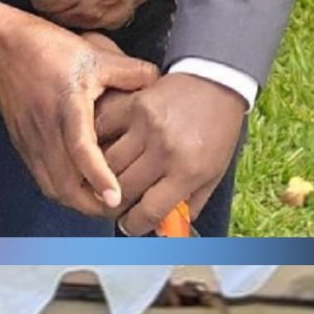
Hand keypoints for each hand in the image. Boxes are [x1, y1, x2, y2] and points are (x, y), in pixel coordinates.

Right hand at [0, 21, 156, 215]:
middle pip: (64, 184)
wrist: (3, 47)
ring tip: (106, 206)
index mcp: (67, 108)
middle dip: (93, 205)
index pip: (81, 150)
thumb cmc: (49, 50)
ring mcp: (32, 141)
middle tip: (123, 210)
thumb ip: (130, 72)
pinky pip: (44, 179)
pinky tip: (84, 191)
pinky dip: (64, 192)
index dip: (99, 176)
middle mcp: (46, 131)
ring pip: (53, 188)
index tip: (116, 198)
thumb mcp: (95, 54)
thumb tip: (159, 83)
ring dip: (79, 202)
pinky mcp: (24, 146)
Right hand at [99, 73, 247, 235]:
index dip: (134, 225)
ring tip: (106, 183)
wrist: (216, 83)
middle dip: (115, 205)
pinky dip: (97, 146)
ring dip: (102, 178)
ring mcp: (145, 126)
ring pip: (105, 164)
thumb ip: (188, 203)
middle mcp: (164, 149)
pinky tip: (101, 153)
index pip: (149, 210)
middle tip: (115, 206)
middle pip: (121, 190)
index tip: (130, 226)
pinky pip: (101, 133)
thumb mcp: (213, 173)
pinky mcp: (131, 106)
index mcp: (188, 170)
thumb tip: (163, 230)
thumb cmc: (216, 132)